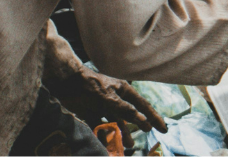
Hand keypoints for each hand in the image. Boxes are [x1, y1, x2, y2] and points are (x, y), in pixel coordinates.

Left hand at [47, 68, 167, 146]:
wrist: (64, 81)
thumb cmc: (89, 85)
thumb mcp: (109, 98)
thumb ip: (125, 110)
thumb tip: (143, 121)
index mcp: (123, 91)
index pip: (142, 106)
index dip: (153, 118)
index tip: (163, 129)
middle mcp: (115, 98)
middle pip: (129, 116)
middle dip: (134, 129)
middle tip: (137, 143)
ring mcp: (103, 105)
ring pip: (115, 122)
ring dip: (119, 134)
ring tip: (125, 145)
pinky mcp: (90, 111)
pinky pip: (100, 126)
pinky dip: (103, 134)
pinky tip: (105, 143)